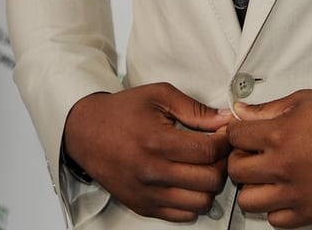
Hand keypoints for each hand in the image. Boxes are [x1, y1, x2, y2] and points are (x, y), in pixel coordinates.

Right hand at [63, 82, 231, 221]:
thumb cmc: (122, 111)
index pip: (208, 152)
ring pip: (200, 203)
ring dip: (209, 185)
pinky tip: (189, 181)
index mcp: (157, 141)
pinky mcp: (142, 206)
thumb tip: (225, 119)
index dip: (225, 142)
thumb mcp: (159, 96)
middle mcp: (152, 172)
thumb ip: (195, 109)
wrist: (86, 132)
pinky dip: (193, 201)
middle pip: (209, 180)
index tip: (225, 134)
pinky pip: (182, 215)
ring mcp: (147, 193)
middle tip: (218, 150)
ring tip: (204, 166)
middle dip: (221, 163)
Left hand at [227, 89, 311, 227]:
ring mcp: (295, 194)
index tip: (242, 132)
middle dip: (239, 158)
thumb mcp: (304, 100)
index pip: (234, 137)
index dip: (236, 131)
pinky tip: (283, 191)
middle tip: (252, 153)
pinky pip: (274, 220)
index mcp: (279, 135)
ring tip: (265, 175)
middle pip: (235, 170)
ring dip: (252, 186)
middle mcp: (282, 167)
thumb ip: (268, 109)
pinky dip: (274, 207)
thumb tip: (242, 112)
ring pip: (248, 201)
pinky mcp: (309, 213)